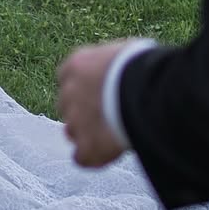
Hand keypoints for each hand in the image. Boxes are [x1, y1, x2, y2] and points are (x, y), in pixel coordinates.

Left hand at [57, 41, 128, 167]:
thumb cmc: (140, 65)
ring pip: (72, 131)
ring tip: (105, 137)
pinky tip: (102, 156)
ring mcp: (75, 121)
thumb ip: (112, 64)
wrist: (142, 90)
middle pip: (66, 105)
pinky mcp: (87, 146)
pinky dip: (91, 158)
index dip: (82, 88)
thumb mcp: (123, 52)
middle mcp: (69, 92)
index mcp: (76, 65)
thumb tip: (123, 66)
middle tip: (102, 116)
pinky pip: (82, 157)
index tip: (95, 93)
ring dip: (84, 134)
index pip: (67, 77)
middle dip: (80, 111)